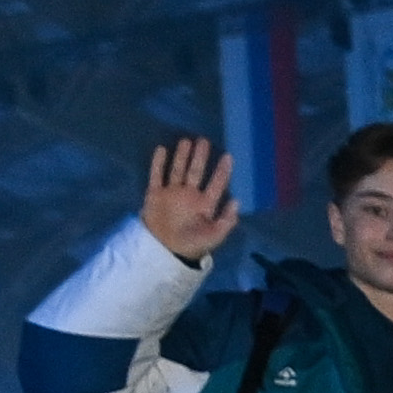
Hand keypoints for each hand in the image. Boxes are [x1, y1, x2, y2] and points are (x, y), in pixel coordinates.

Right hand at [138, 135, 241, 263]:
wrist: (164, 251)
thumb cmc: (192, 245)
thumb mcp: (214, 236)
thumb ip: (227, 220)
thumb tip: (237, 201)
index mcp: (205, 204)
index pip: (216, 184)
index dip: (222, 171)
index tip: (228, 156)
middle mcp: (190, 196)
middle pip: (196, 172)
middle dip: (200, 157)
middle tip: (203, 141)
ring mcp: (172, 193)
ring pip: (178, 170)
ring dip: (182, 156)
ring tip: (186, 140)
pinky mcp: (155, 195)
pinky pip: (157, 176)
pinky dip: (158, 163)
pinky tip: (162, 149)